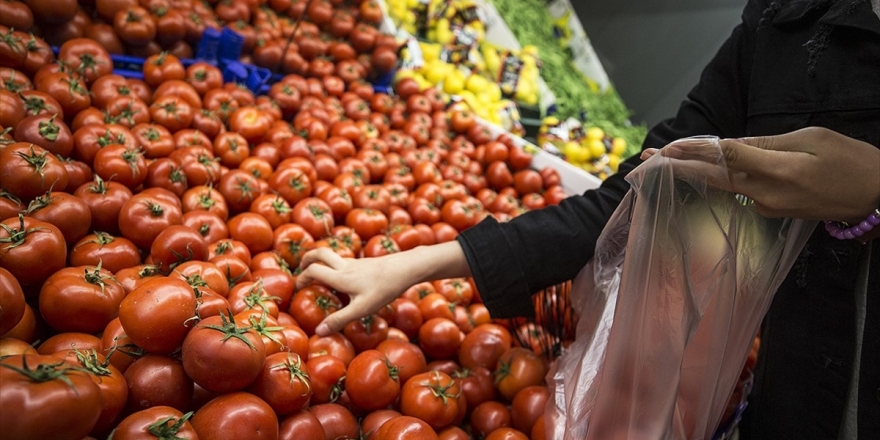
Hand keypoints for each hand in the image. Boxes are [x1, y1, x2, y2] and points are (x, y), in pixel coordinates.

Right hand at [295, 241, 470, 335]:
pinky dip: (337, 266)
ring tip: (320, 276)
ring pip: (333, 256)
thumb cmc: (384, 289)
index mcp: (340, 276)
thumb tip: (319, 332)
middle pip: (320, 252)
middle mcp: (345, 266)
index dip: (301, 278)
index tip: (297, 288)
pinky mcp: (366, 263)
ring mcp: (356, 263)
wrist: (406, 268)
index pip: (313, 271)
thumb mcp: (362, 309)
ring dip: (322, 262)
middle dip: (307, 258)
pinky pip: (345, 262)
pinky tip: (344, 280)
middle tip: (301, 269)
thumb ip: (340, 320)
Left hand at [641, 127, 879, 223]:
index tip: (667, 148)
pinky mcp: (771, 212)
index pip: (726, 158)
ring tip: (663, 162)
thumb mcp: (812, 139)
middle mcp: (766, 193)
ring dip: (693, 173)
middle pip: (713, 177)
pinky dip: (718, 180)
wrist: (875, 197)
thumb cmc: (850, 161)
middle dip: (677, 167)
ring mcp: (767, 207)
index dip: (694, 152)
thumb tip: (732, 144)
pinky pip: (739, 192)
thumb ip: (768, 143)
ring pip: (723, 185)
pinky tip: (702, 170)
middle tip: (645, 159)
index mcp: (777, 170)